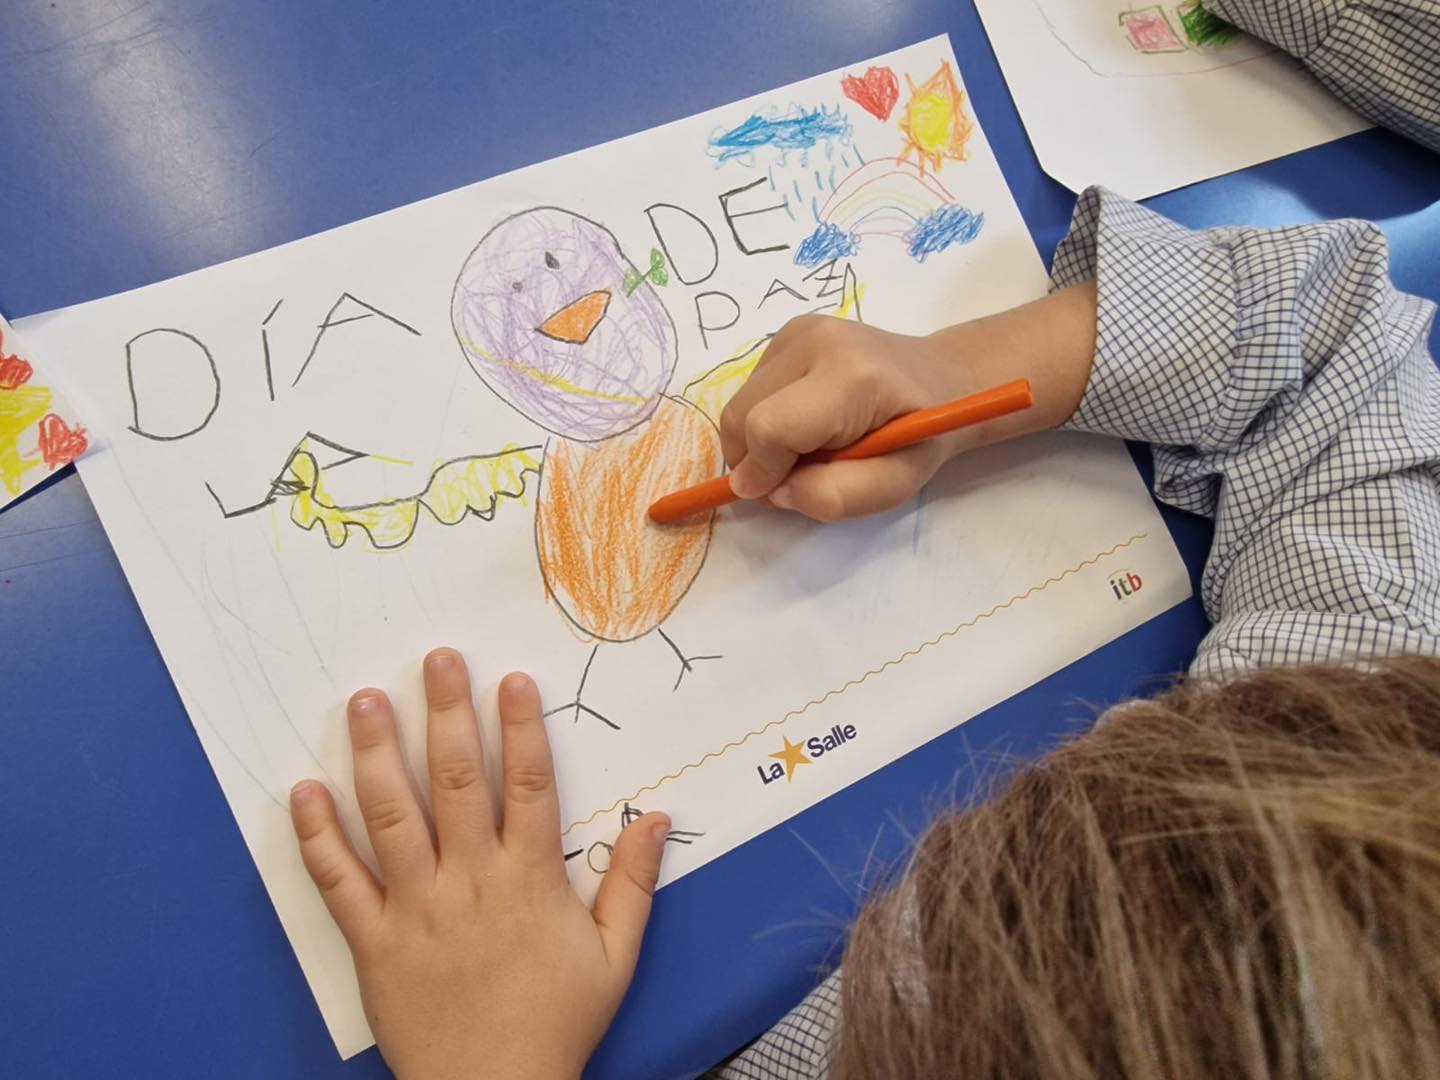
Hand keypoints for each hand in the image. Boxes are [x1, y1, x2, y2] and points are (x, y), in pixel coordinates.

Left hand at [290, 649, 669, 1079]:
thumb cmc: (556, 1024)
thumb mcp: (617, 958)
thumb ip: (632, 883)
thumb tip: (656, 817)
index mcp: (530, 881)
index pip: (529, 787)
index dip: (521, 729)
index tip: (511, 680)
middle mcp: (471, 882)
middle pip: (458, 783)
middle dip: (448, 714)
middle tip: (436, 659)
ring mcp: (416, 910)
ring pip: (393, 818)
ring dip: (378, 754)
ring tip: (367, 701)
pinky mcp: (373, 941)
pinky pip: (339, 883)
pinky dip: (317, 837)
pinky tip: (304, 791)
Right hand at [719, 283, 1098, 521]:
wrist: (942, 379)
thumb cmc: (922, 437)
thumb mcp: (895, 484)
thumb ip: (835, 497)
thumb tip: (773, 491)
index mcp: (851, 377)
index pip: (769, 428)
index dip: (762, 472)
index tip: (778, 493)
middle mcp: (817, 340)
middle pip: (741, 415)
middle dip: (756, 460)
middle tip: (799, 474)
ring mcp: (798, 331)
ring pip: (739, 405)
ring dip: (761, 440)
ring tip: (812, 445)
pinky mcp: (788, 332)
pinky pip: (750, 390)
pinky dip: (766, 417)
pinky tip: (808, 419)